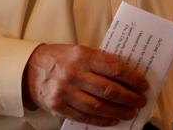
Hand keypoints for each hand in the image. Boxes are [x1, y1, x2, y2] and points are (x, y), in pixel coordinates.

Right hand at [22, 43, 148, 125]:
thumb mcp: (80, 51)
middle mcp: (74, 74)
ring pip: (98, 106)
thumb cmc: (61, 59)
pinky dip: (101, 120)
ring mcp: (65, 92)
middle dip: (129, 97)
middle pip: (108, 89)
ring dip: (118, 111)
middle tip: (140, 101)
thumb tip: (127, 75)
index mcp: (82, 55)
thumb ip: (100, 61)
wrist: (29, 69)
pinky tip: (112, 120)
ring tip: (130, 112)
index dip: (132, 78)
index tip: (143, 85)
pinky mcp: (58, 107)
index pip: (114, 68)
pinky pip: (84, 116)